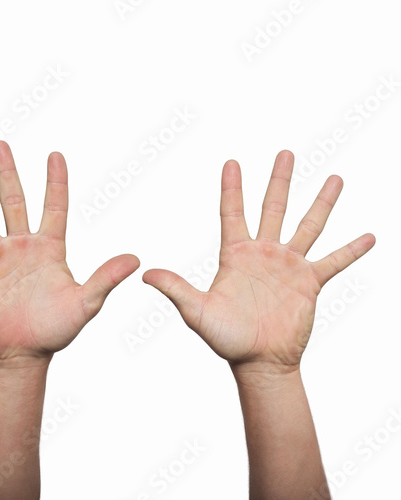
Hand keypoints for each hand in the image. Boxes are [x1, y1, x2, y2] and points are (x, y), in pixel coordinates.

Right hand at [0, 141, 139, 367]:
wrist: (24, 354)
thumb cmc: (56, 330)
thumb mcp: (86, 303)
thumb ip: (106, 279)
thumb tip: (136, 259)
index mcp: (50, 248)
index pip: (54, 206)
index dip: (56, 181)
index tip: (55, 154)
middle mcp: (23, 247)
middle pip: (14, 201)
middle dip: (7, 173)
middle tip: (0, 145)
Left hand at [143, 151, 374, 374]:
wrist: (258, 361)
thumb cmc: (226, 338)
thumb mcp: (197, 312)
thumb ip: (176, 289)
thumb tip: (146, 275)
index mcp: (236, 254)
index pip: (232, 212)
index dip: (232, 187)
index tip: (231, 161)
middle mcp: (263, 253)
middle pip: (273, 208)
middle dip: (279, 180)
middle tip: (285, 153)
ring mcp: (289, 266)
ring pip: (308, 226)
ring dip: (321, 203)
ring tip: (335, 178)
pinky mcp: (310, 284)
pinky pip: (334, 262)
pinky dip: (350, 250)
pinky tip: (368, 237)